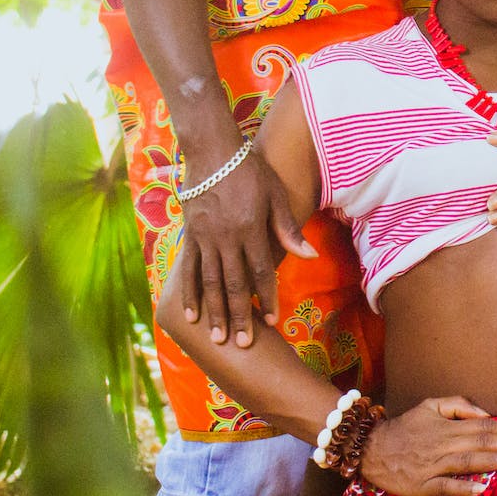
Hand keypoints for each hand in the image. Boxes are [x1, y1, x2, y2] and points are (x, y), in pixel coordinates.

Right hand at [176, 147, 315, 347]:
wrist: (212, 150)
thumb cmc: (251, 170)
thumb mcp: (275, 195)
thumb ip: (287, 229)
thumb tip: (308, 256)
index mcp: (250, 228)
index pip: (262, 271)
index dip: (269, 297)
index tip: (274, 321)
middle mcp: (226, 238)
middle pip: (235, 284)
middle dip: (239, 316)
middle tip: (242, 344)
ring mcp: (204, 238)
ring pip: (210, 282)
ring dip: (215, 312)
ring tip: (218, 338)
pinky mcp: (190, 235)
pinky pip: (188, 270)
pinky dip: (189, 294)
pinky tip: (190, 315)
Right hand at [359, 397, 496, 495]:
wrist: (372, 449)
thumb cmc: (406, 427)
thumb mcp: (430, 405)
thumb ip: (458, 405)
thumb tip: (485, 413)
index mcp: (447, 426)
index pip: (484, 426)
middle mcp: (443, 444)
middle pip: (481, 442)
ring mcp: (433, 466)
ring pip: (467, 462)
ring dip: (492, 461)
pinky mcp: (423, 486)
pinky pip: (445, 487)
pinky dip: (463, 487)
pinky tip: (481, 488)